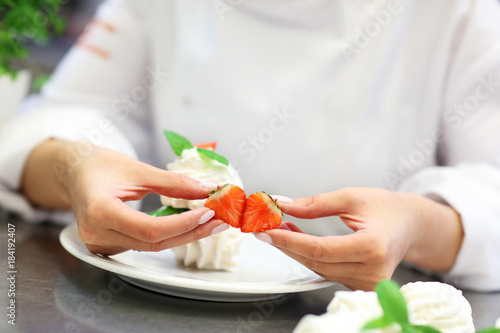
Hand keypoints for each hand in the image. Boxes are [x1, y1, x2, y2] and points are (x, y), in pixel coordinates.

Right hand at [22, 140, 223, 254]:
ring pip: (151, 247)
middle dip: (191, 232)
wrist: (73, 171)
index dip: (183, 224)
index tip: (209, 211)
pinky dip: (168, 235)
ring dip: (183, 235)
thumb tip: (208, 189)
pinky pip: (143, 244)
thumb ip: (173, 183)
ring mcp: (100, 244)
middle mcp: (97, 234)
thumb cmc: (100, 164)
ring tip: (210, 221)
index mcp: (100, 212)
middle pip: (154, 243)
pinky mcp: (107, 245)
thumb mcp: (138, 169)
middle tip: (219, 220)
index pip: (150, 230)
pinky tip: (187, 225)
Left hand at [261, 188, 462, 290]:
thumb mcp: (351, 197)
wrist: (410, 225)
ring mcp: (368, 283)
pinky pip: (326, 271)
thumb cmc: (386, 208)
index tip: (266, 230)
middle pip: (315, 262)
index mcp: (373, 247)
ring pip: (318, 268)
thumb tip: (282, 205)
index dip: (289, 241)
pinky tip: (296, 240)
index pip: (320, 249)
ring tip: (279, 228)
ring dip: (294, 250)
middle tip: (266, 226)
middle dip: (286, 244)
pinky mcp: (362, 286)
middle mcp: (372, 271)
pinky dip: (308, 256)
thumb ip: (315, 204)